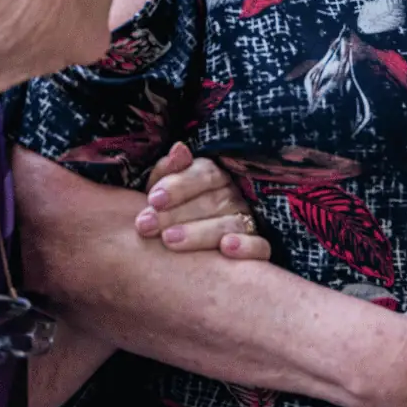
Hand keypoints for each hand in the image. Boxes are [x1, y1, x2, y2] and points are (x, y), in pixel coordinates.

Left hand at [140, 142, 270, 259]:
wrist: (177, 258)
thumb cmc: (168, 217)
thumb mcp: (163, 194)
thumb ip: (168, 172)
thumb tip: (179, 148)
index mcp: (214, 178)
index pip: (204, 174)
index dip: (178, 186)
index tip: (153, 199)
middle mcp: (234, 197)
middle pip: (212, 201)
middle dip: (175, 214)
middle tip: (146, 226)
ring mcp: (248, 222)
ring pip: (231, 224)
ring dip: (199, 232)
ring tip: (169, 240)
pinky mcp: (258, 249)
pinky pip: (260, 247)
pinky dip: (246, 246)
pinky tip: (226, 248)